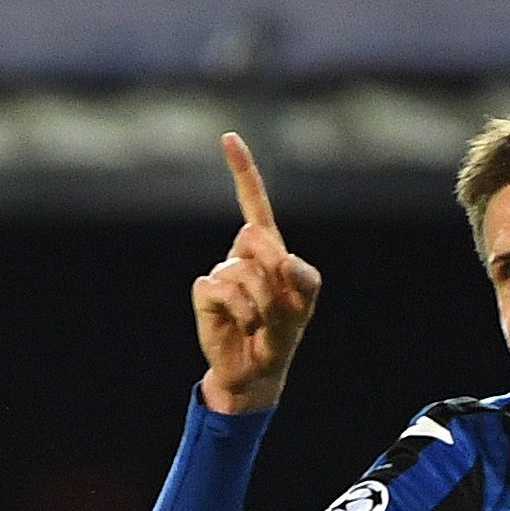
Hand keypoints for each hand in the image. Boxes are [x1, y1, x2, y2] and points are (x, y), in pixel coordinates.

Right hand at [193, 132, 320, 413]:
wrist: (257, 372)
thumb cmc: (281, 336)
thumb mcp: (304, 308)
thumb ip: (304, 281)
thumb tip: (284, 259)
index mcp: (268, 250)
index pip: (254, 204)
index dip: (243, 172)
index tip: (228, 138)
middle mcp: (242, 255)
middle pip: (257, 239)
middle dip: (275, 276)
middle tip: (279, 308)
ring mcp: (221, 272)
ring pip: (244, 272)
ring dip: (262, 305)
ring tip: (260, 324)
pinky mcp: (205, 292)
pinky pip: (223, 290)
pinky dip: (242, 313)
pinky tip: (241, 326)